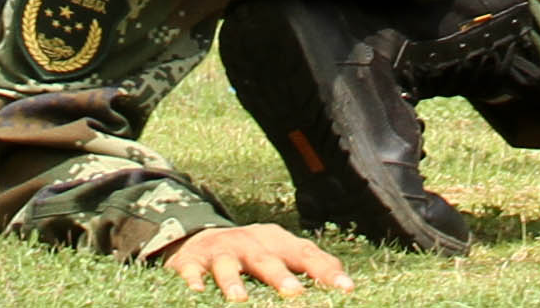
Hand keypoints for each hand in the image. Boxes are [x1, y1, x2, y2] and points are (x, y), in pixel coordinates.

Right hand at [159, 225, 351, 296]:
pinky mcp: (193, 261)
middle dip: (280, 276)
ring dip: (233, 282)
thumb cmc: (252, 255)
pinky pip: (192, 271)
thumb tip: (347, 287)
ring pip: (228, 265)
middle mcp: (251, 243)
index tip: (346, 290)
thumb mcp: (280, 254)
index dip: (325, 271)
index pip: (306, 254)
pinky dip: (193, 281)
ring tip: (239, 300)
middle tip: (294, 293)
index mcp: (277, 242)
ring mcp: (221, 251)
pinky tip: (196, 293)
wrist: (201, 240)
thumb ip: (308, 266)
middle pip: (267, 259)